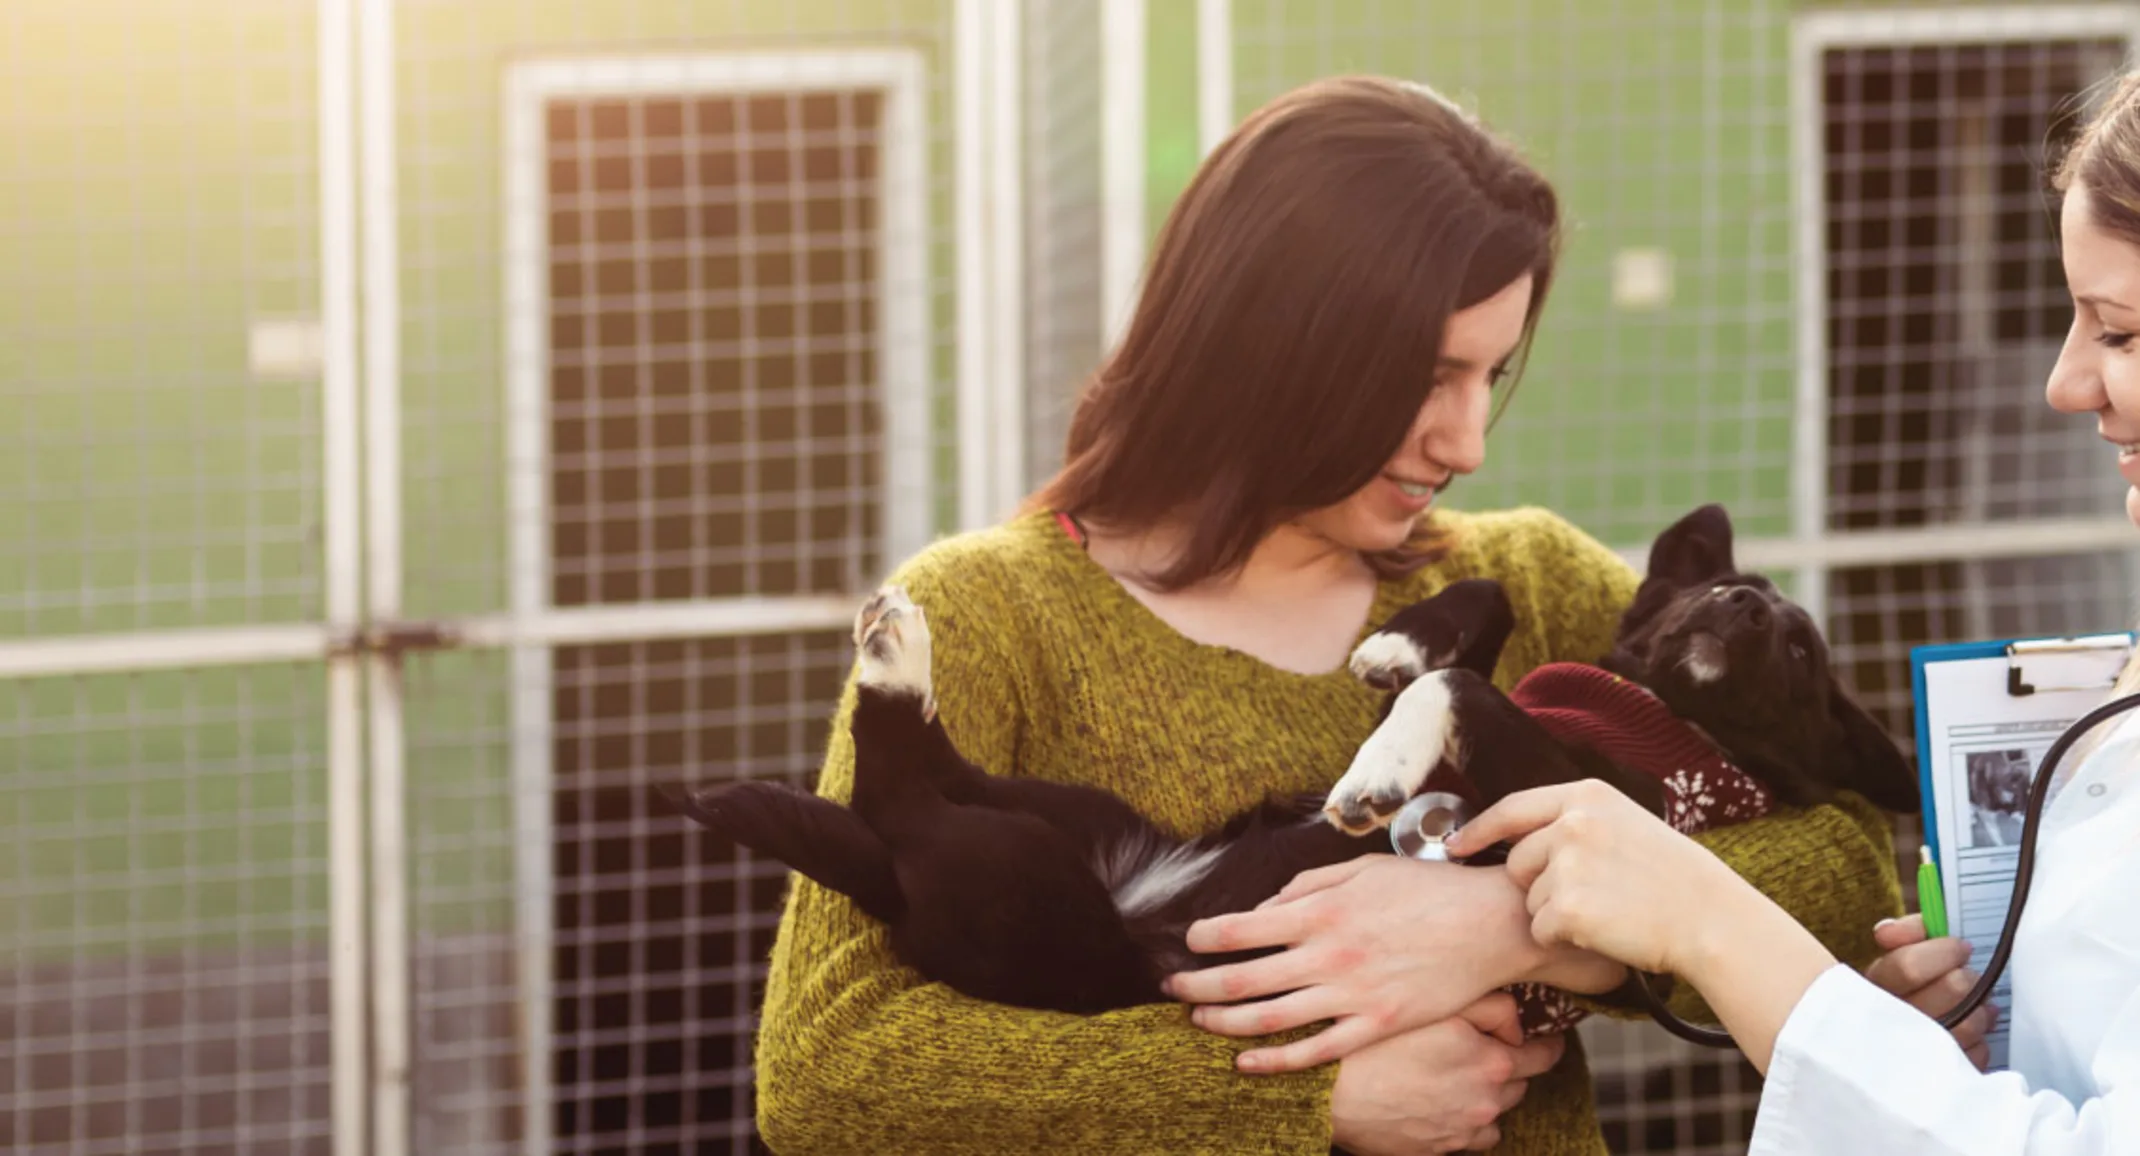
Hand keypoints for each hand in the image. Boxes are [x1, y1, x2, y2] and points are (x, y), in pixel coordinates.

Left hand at [1165, 856, 1622, 1072]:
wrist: (1488, 926)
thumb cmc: (1427, 891)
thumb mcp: (1364, 870)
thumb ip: (1310, 886)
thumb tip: (1267, 906)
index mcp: (1322, 911)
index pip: (1243, 928)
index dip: (1206, 937)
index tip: (1187, 942)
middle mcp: (1328, 955)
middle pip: (1244, 979)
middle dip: (1197, 984)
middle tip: (1170, 986)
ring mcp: (1351, 995)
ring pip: (1270, 1018)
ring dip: (1223, 1022)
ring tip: (1196, 1021)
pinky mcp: (1376, 1025)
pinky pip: (1315, 1051)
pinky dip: (1275, 1061)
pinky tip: (1246, 1062)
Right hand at [1329, 995, 1564, 1155]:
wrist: (1330, 1093)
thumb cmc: (1377, 1042)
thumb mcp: (1436, 1006)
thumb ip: (1491, 1006)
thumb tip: (1518, 1022)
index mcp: (1494, 1063)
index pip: (1546, 1054)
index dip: (1543, 1040)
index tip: (1534, 1033)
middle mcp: (1487, 1102)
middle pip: (1520, 1083)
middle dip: (1507, 1064)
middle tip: (1476, 1045)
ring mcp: (1464, 1131)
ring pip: (1495, 1111)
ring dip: (1484, 1094)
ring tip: (1450, 1073)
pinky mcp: (1440, 1151)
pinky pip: (1469, 1136)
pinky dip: (1462, 1120)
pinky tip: (1436, 1100)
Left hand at [1447, 780, 1755, 976]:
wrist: (1710, 919)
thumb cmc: (1672, 879)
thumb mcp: (1625, 825)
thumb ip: (1574, 822)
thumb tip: (1518, 838)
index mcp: (1587, 795)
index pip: (1512, 808)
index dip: (1478, 830)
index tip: (1455, 846)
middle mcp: (1572, 822)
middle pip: (1518, 862)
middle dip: (1540, 885)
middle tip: (1593, 896)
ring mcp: (1568, 863)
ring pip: (1530, 900)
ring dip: (1557, 914)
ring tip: (1608, 910)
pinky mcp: (1567, 906)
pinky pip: (1540, 931)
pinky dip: (1563, 940)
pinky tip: (1604, 930)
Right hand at [1865, 914, 1997, 1069]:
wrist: (1903, 1041)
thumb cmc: (1908, 988)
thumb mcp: (1898, 954)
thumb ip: (1905, 932)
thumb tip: (1887, 932)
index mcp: (1873, 987)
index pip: (1908, 967)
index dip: (1943, 952)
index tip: (1960, 948)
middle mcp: (1888, 1023)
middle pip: (1949, 991)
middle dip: (1966, 979)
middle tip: (1967, 977)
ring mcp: (1914, 1056)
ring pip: (1965, 1027)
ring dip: (1979, 1011)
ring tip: (1977, 1005)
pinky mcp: (1938, 1079)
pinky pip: (1973, 1058)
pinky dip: (1979, 1043)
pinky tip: (1972, 1034)